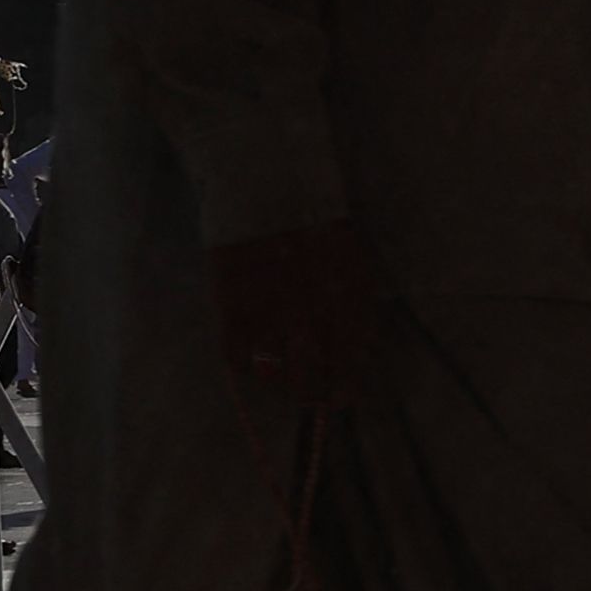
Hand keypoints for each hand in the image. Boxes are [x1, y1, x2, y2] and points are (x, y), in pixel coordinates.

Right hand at [212, 220, 383, 408]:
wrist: (272, 190)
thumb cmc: (319, 226)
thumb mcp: (353, 265)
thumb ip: (355, 310)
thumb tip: (358, 353)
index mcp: (347, 305)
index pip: (348, 367)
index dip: (343, 389)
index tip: (340, 400)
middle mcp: (310, 318)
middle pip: (308, 382)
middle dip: (309, 393)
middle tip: (306, 393)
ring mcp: (269, 317)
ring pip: (273, 377)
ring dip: (277, 381)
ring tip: (278, 371)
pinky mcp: (233, 310)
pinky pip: (236, 359)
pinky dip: (243, 365)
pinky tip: (250, 355)